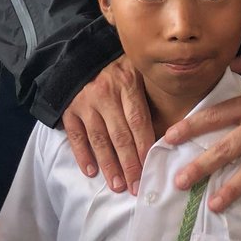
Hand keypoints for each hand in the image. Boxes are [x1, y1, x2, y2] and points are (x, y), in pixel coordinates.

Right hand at [62, 55, 154, 194]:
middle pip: (120, 135)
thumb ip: (149, 93)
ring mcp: (85, 103)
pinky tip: (91, 172)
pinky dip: (83, 155)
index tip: (150, 167)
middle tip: (136, 186)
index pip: (138, 120)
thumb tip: (171, 127)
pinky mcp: (69, 110)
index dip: (144, 146)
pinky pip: (76, 136)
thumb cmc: (117, 67)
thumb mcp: (137, 70)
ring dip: (109, 165)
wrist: (80, 54)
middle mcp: (105, 94)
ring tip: (118, 186)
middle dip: (129, 164)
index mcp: (126, 84)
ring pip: (99, 139)